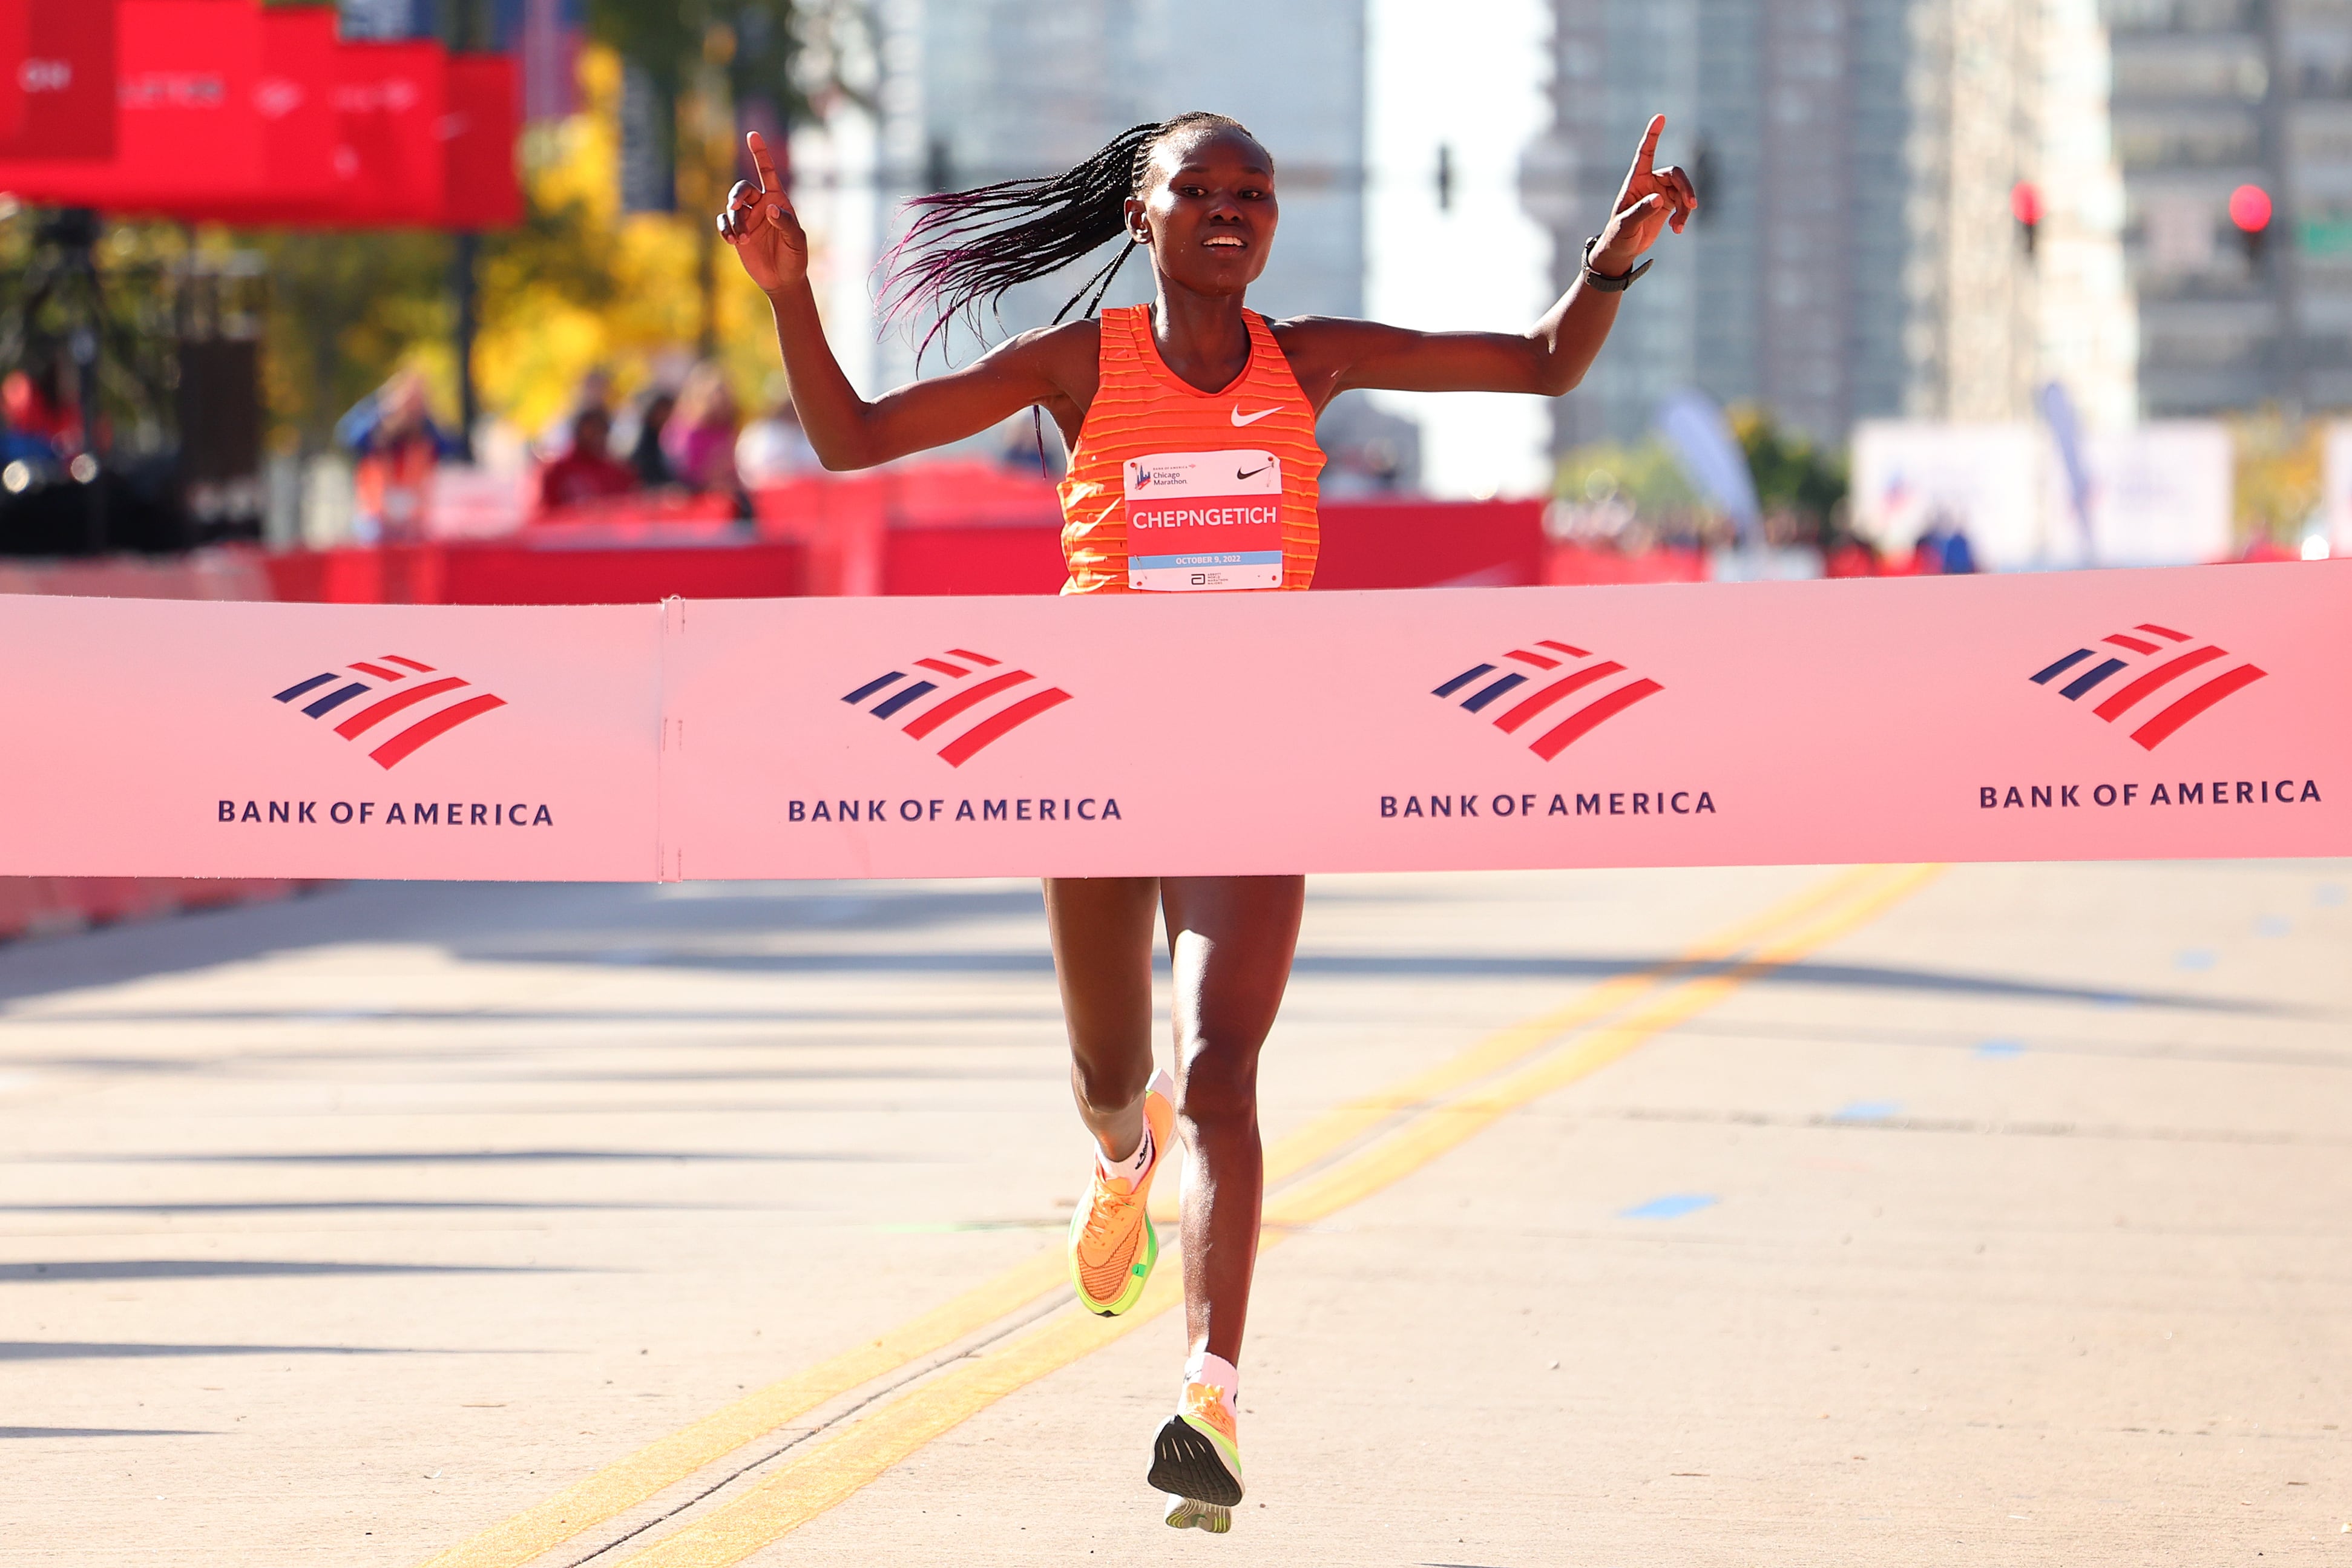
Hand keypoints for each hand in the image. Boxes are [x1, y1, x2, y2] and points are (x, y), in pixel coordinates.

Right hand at [718, 131, 809, 294]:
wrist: (783, 279)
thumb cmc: (795, 258)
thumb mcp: (796, 241)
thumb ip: (785, 223)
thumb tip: (770, 208)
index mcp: (778, 200)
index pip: (767, 171)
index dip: (760, 153)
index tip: (752, 135)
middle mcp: (761, 205)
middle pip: (742, 188)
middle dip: (736, 195)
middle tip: (736, 206)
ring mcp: (747, 218)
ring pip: (731, 207)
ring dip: (733, 221)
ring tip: (741, 239)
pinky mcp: (737, 232)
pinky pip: (723, 222)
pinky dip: (724, 228)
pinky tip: (732, 240)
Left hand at [1590, 115, 1695, 275]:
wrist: (1622, 250)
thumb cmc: (1617, 236)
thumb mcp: (1625, 225)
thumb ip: (1640, 211)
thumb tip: (1659, 198)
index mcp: (1636, 181)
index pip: (1645, 153)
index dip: (1652, 135)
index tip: (1660, 117)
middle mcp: (1650, 182)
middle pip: (1675, 174)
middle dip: (1686, 188)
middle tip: (1691, 205)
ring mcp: (1661, 193)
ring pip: (1683, 191)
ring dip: (1685, 207)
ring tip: (1678, 227)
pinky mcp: (1668, 205)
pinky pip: (1684, 205)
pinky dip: (1684, 216)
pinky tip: (1678, 230)